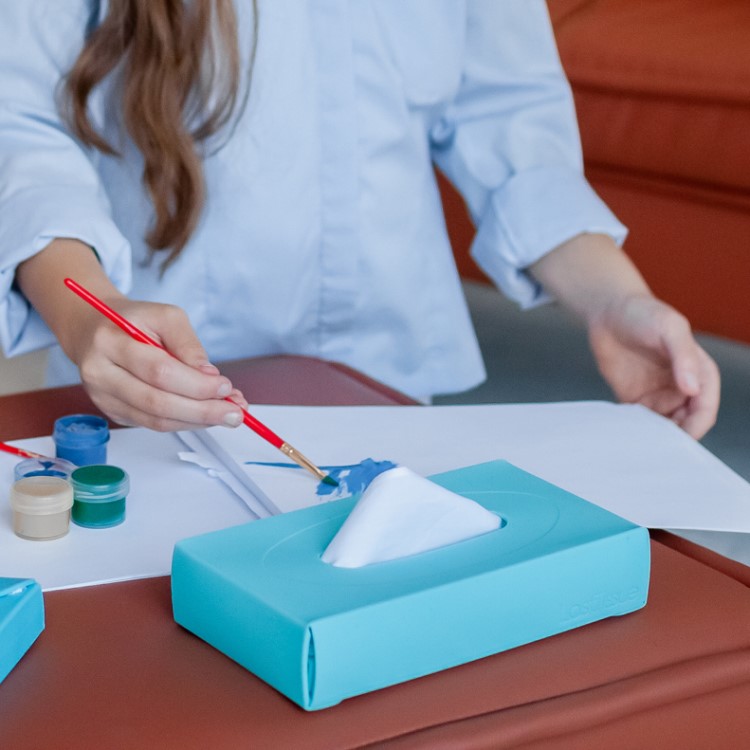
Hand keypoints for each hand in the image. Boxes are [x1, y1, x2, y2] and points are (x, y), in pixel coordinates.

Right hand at [68, 295, 248, 430]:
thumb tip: (210, 377)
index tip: (225, 386)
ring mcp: (104, 397)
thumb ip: (189, 345)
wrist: (96, 329)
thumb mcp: (166, 316)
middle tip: (235, 413)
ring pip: (156, 420)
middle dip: (202, 411)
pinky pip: (153, 424)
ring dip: (197, 421)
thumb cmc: (135, 320)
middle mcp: (101, 374)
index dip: (196, 384)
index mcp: (110, 342)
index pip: (159, 371)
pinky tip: (206, 415)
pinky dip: (185, 422)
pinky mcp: (114, 411)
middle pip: (157, 402)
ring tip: (227, 414)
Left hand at [588, 294, 719, 438]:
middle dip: (674, 437)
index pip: (705, 410)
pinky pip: (638, 422)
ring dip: (652, 436)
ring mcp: (658, 395)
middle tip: (653, 444)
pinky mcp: (634, 398)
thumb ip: (683, 356)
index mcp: (700, 373)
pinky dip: (634, 429)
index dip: (696, 427)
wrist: (609, 311)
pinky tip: (623, 431)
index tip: (679, 439)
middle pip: (685, 424)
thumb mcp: (670, 328)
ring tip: (636, 439)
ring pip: (662, 427)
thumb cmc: (645, 313)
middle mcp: (682, 388)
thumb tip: (692, 389)